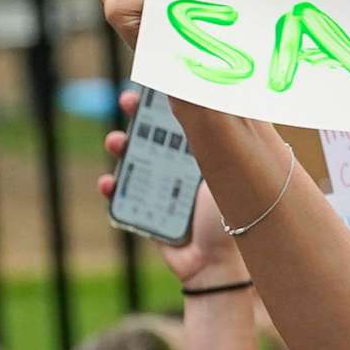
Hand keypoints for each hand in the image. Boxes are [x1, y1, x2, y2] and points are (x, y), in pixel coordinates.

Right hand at [100, 89, 247, 285]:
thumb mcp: (234, 166)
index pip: (188, 120)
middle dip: (140, 117)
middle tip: (129, 102)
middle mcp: (189, 171)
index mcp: (213, 155)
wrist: (225, 267)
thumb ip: (220, 131)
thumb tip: (213, 89)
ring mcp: (166, 193)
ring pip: (136, 163)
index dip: (170, 100)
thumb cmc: (240, 216)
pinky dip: (113, 189)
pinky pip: (124, 198)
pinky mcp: (149, 216)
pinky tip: (109, 182)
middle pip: (158, 136)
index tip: (156, 82)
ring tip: (116, 142)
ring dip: (122, 148)